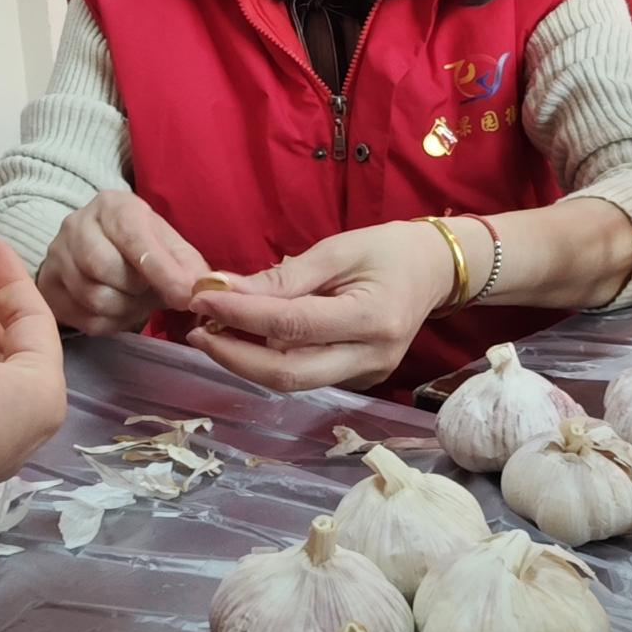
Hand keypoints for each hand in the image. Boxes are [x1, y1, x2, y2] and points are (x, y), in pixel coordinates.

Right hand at [36, 191, 211, 334]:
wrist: (90, 249)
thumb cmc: (137, 246)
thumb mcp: (165, 243)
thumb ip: (186, 263)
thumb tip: (202, 287)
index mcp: (112, 206)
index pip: (134, 238)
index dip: (162, 271)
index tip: (184, 296)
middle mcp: (76, 224)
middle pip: (108, 269)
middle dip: (139, 291)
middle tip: (151, 293)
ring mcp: (56, 256)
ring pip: (96, 298)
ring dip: (126, 310)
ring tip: (135, 300)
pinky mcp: (48, 288)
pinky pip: (85, 320)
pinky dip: (110, 323)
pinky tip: (117, 310)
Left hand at [184, 220, 452, 392]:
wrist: (435, 271)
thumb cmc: (389, 249)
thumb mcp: (338, 249)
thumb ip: (285, 277)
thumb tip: (228, 290)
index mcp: (372, 317)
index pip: (292, 325)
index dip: (241, 315)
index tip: (202, 298)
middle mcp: (371, 356)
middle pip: (288, 374)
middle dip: (234, 356)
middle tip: (196, 331)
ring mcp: (367, 375)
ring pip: (293, 383)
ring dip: (246, 362)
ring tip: (213, 334)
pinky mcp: (359, 380)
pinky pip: (306, 377)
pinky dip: (270, 362)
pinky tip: (248, 340)